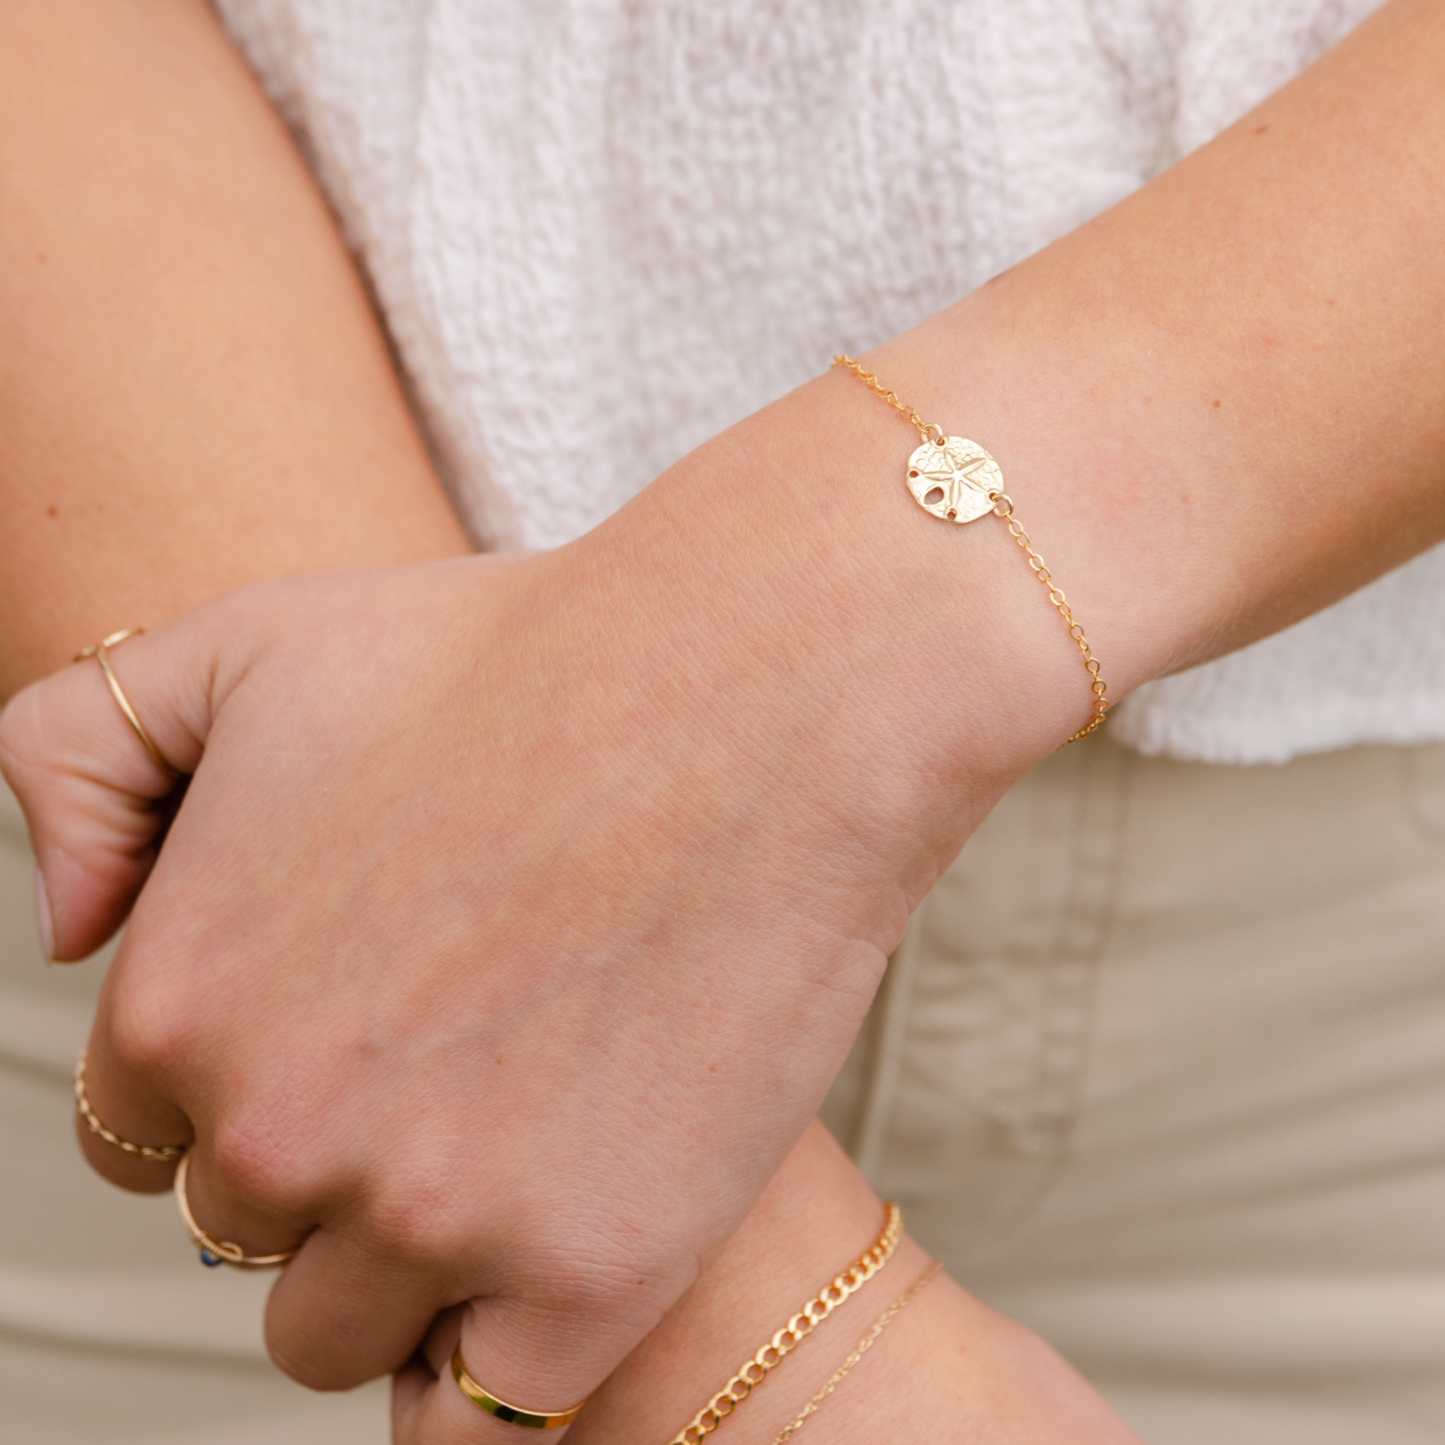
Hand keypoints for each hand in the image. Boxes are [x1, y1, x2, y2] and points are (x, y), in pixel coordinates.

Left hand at [1, 422, 1067, 1435]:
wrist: (763, 690)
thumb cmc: (526, 653)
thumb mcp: (255, 636)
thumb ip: (81, 750)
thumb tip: (68, 932)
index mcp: (181, 994)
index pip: (147, 1124)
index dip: (256, 1068)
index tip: (363, 1012)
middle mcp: (278, 1127)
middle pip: (245, 1229)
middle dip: (330, 1157)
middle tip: (465, 1050)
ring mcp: (435, 1215)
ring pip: (342, 1328)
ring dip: (406, 1264)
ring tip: (519, 1136)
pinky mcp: (589, 1277)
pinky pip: (475, 1417)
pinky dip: (496, 1363)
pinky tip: (559, 1251)